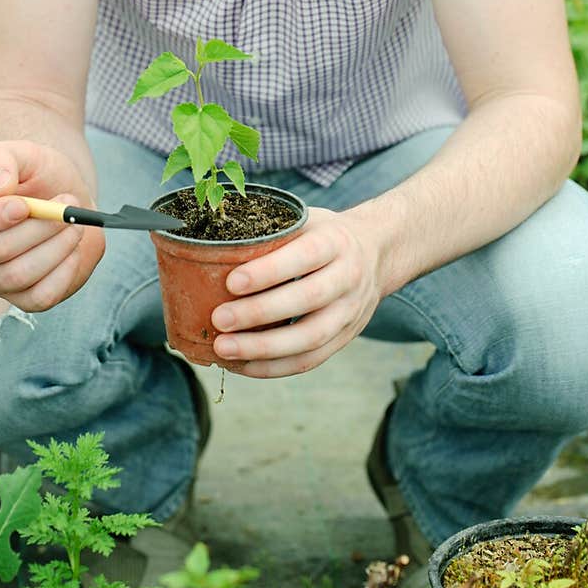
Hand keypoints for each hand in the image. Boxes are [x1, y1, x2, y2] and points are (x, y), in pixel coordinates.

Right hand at [0, 140, 105, 311]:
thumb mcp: (22, 154)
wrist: (68, 197)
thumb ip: (0, 159)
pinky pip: (41, 296)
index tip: (23, 204)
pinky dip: (64, 269)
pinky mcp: (27, 298)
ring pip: (20, 275)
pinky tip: (72, 247)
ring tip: (74, 221)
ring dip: (56, 245)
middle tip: (67, 204)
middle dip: (37, 227)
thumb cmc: (38, 175)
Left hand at [209, 205, 382, 376]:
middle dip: (259, 312)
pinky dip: (274, 367)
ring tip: (224, 349)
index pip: (304, 257)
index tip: (231, 282)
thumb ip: (271, 232)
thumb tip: (211, 243)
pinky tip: (242, 366)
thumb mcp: (305, 220)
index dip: (269, 271)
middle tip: (219, 319)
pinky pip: (311, 360)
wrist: (376, 253)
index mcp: (336, 242)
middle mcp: (349, 277)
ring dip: (264, 349)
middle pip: (307, 300)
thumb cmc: (323, 235)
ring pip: (310, 338)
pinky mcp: (345, 337)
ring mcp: (350, 312)